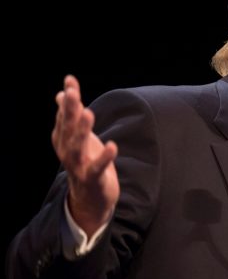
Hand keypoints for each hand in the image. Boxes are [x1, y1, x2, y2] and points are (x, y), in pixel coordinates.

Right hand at [52, 75, 118, 235]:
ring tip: (88, 113)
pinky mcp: (92, 179)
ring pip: (76, 147)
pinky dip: (104, 158)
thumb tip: (62, 93)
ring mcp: (78, 166)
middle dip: (69, 110)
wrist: (90, 198)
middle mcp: (66, 151)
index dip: (68, 98)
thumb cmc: (85, 161)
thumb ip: (71, 116)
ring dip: (81, 131)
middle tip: (72, 92)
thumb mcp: (78, 137)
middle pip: (67, 128)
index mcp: (63, 139)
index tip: (70, 80)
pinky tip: (113, 146)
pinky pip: (97, 168)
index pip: (64, 115)